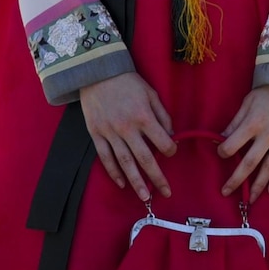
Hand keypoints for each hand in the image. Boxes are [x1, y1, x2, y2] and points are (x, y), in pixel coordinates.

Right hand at [78, 71, 176, 202]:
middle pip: (145, 159)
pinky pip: (105, 158)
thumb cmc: (128, 82)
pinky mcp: (96, 134)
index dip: (170, 150)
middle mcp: (127, 128)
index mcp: (144, 117)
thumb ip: (162, 115)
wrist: (96, 72)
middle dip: (156, 178)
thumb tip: (170, 135)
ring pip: (125, 163)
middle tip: (166, 193)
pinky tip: (122, 183)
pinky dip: (113, 172)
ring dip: (136, 182)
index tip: (172, 152)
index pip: (162, 141)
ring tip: (144, 197)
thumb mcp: (151, 94)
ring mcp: (110, 133)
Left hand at [219, 86, 268, 202]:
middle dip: (236, 180)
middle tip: (226, 192)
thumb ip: (235, 122)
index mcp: (253, 123)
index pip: (232, 145)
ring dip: (258, 186)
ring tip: (249, 199)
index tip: (221, 154)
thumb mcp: (248, 102)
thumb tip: (221, 139)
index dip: (223, 152)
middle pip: (249, 163)